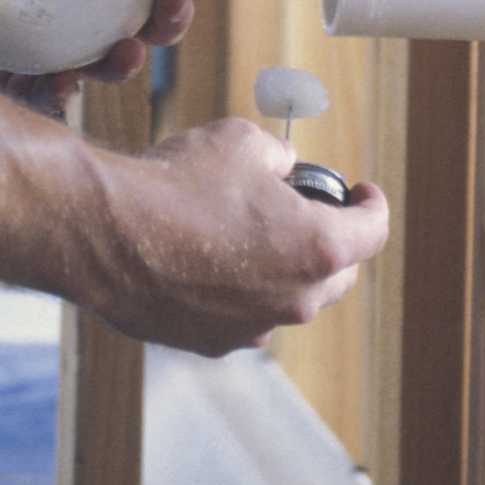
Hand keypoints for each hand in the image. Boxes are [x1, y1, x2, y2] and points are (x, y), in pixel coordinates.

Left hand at [0, 0, 217, 111]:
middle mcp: (90, 16)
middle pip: (146, 31)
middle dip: (170, 22)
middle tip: (172, 3)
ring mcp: (59, 50)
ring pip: (106, 68)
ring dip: (124, 63)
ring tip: (128, 50)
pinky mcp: (19, 78)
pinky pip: (47, 96)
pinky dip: (59, 93)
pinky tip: (65, 82)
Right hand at [87, 117, 388, 355]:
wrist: (111, 233)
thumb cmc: (181, 182)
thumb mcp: (243, 140)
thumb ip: (278, 158)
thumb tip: (281, 168)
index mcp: (318, 248)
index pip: (372, 231)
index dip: (371, 205)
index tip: (362, 192)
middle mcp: (295, 300)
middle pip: (337, 274)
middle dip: (330, 240)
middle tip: (305, 209)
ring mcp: (255, 328)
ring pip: (288, 298)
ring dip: (282, 268)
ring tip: (245, 231)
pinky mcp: (214, 343)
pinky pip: (244, 315)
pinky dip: (240, 290)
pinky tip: (207, 258)